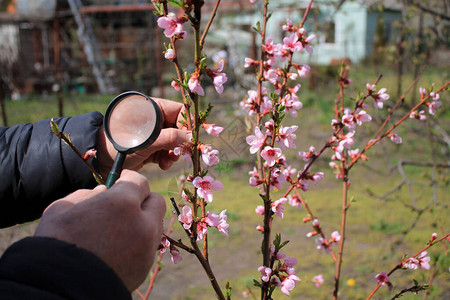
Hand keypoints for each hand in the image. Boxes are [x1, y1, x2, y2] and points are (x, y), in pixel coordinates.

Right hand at [35, 170, 165, 290]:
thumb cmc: (57, 243)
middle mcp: (142, 224)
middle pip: (155, 202)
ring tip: (118, 229)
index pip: (139, 182)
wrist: (60, 289)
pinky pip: (147, 247)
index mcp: (123, 203)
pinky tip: (117, 249)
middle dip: (142, 199)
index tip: (120, 182)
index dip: (128, 179)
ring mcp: (146, 248)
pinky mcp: (144, 268)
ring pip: (154, 226)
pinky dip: (138, 243)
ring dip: (142, 222)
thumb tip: (102, 192)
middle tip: (124, 204)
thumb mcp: (63, 209)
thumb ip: (86, 195)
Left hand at [97, 97, 190, 177]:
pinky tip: (163, 165)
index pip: (179, 111)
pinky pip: (166, 151)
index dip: (187, 124)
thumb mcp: (147, 142)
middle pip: (179, 127)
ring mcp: (153, 134)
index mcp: (153, 109)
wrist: (101, 161)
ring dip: (174, 152)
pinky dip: (167, 158)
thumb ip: (169, 138)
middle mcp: (155, 119)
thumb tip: (189, 138)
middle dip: (181, 142)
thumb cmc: (120, 144)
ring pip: (174, 141)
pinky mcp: (151, 147)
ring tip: (169, 160)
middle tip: (182, 154)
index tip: (190, 139)